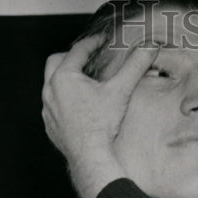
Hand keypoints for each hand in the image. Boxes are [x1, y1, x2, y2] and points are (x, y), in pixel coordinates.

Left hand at [41, 36, 159, 197]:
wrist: (90, 156)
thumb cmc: (101, 125)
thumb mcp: (121, 90)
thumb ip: (135, 66)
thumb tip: (150, 47)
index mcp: (64, 77)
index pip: (77, 51)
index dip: (92, 43)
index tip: (102, 41)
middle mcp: (50, 90)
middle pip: (56, 62)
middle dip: (72, 57)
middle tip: (88, 59)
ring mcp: (47, 108)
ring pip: (51, 84)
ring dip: (65, 78)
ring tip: (84, 81)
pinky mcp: (50, 124)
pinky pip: (52, 104)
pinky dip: (63, 99)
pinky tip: (78, 105)